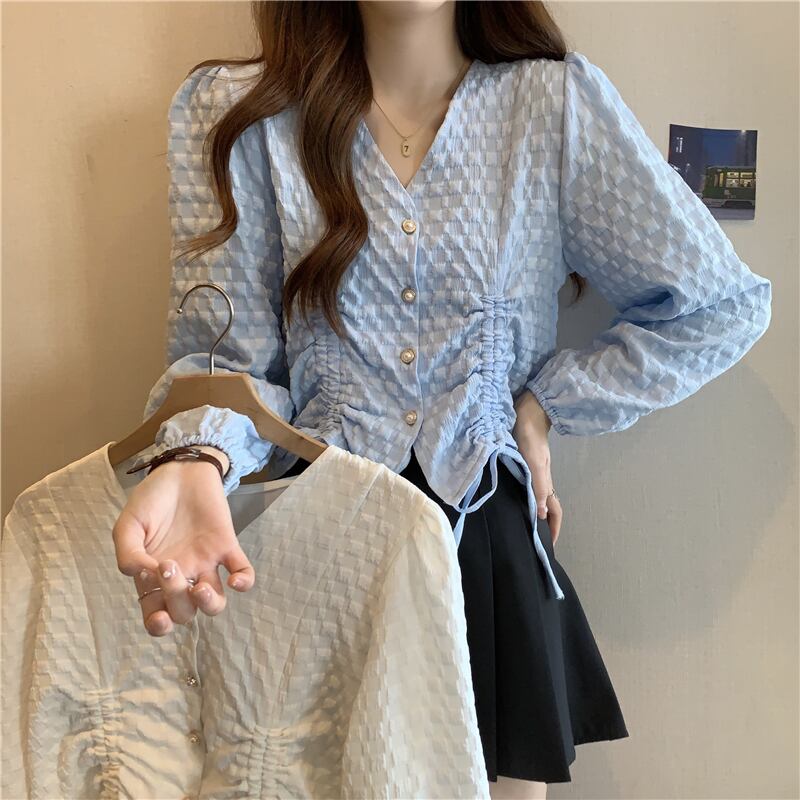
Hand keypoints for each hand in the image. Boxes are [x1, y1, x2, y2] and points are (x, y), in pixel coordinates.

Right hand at [112, 450, 254, 636]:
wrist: (179, 470)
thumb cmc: (151, 500)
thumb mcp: (128, 525)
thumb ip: (127, 553)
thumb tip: (139, 576)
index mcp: (153, 577)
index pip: (155, 614)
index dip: (158, 625)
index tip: (157, 614)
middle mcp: (182, 576)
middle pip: (184, 612)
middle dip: (177, 602)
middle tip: (168, 567)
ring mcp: (206, 563)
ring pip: (215, 603)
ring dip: (210, 604)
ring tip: (201, 589)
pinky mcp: (227, 546)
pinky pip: (243, 572)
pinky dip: (244, 581)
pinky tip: (235, 580)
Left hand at [512, 389, 562, 545]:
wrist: (526, 407)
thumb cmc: (529, 433)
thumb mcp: (533, 460)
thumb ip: (537, 485)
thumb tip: (542, 514)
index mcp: (544, 479)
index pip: (554, 509)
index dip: (553, 528)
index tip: (547, 546)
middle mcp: (539, 476)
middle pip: (546, 504)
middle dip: (543, 523)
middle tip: (532, 539)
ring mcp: (531, 468)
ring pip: (536, 494)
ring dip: (532, 510)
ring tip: (522, 523)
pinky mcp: (523, 459)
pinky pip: (526, 483)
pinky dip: (523, 495)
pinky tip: (511, 497)